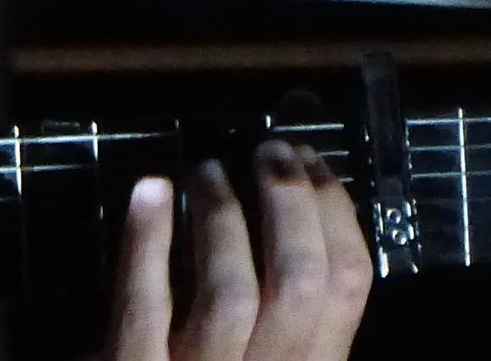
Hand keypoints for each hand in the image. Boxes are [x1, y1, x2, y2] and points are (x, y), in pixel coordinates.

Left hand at [104, 140, 372, 360]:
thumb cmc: (210, 360)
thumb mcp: (265, 345)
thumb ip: (283, 297)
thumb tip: (293, 187)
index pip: (346, 287)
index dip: (334, 211)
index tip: (312, 162)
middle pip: (298, 283)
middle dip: (288, 201)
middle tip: (266, 150)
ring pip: (229, 293)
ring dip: (221, 215)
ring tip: (206, 167)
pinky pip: (144, 304)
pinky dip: (148, 237)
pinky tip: (151, 187)